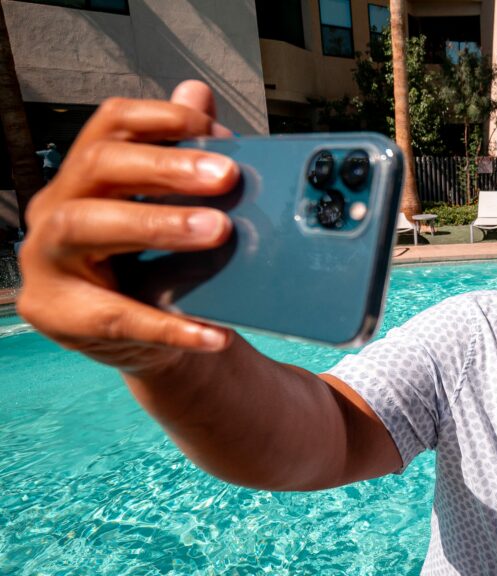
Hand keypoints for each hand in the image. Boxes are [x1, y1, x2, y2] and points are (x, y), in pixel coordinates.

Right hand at [17, 81, 238, 374]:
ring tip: (219, 231)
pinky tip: (215, 334)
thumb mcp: (172, 211)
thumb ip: (183, 155)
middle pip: (97, 167)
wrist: (149, 342)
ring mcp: (46, 262)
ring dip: (156, 223)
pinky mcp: (56, 315)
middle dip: (164, 167)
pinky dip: (170, 327)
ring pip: (84, 226)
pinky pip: (116, 318)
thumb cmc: (157, 267)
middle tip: (227, 176)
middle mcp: (54, 209)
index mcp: (85, 176)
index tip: (214, 129)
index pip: (109, 125)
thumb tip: (197, 91)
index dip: (160, 118)